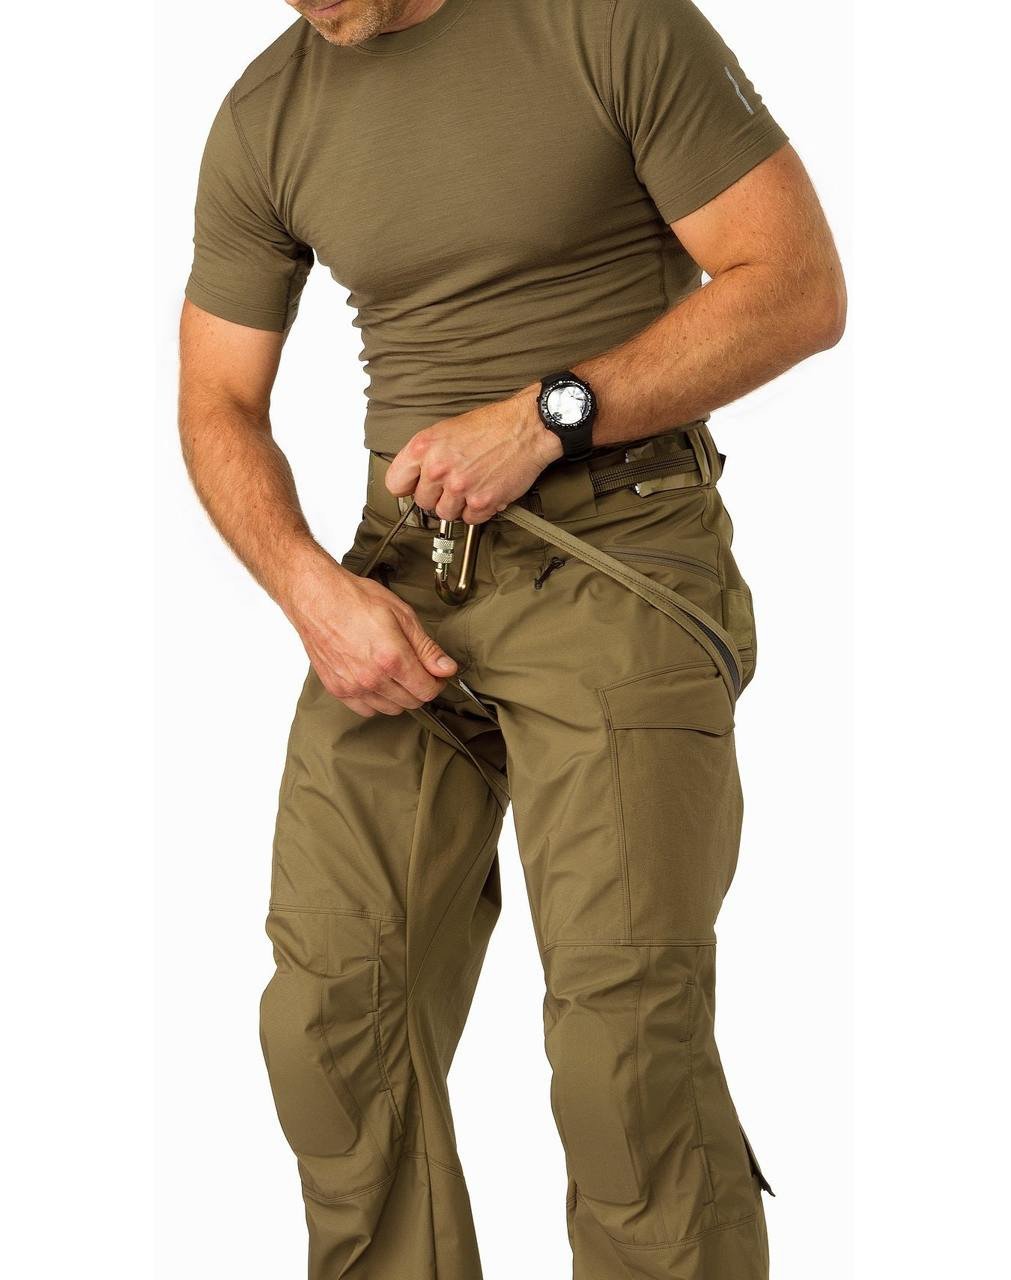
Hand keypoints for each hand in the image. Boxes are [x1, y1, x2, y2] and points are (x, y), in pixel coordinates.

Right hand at [283, 551, 457, 717]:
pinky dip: (376, 700)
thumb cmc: (354, 599)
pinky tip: (376, 680)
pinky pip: (366, 709)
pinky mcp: (337, 689)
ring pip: (390, 709)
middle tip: (417, 668)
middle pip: (411, 702)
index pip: (427, 690)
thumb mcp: (401, 614)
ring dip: (399, 695)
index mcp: (392, 658)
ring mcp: (353, 686)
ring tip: (394, 672)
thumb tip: (446, 668)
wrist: (315, 598)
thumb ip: (426, 647)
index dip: (437, 682)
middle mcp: (372, 678)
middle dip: (420, 687)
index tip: (436, 674)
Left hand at [384, 384, 562, 523]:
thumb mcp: (447, 429)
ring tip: (471, 487)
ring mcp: (460, 488)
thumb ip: (427, 454)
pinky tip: (484, 492)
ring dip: (457, 505)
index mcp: (424, 447)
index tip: (415, 487)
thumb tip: (415, 476)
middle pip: (423, 502)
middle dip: (437, 495)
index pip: (395, 483)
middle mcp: (439, 469)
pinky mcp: (482, 502)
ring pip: (445, 514)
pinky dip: (478, 510)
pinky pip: (470, 519)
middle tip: (454, 483)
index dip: (407, 486)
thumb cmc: (492, 425)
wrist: (527, 427)